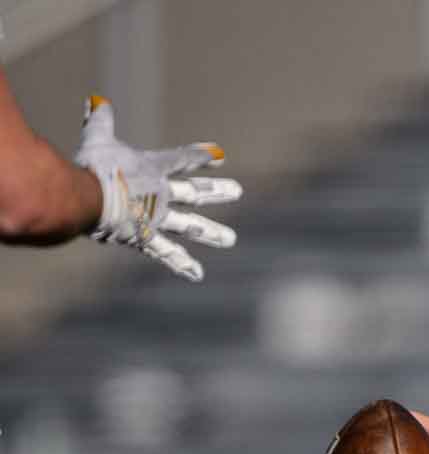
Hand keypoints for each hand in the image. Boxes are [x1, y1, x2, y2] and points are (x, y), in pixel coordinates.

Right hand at [75, 96, 240, 281]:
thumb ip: (100, 120)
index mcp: (151, 168)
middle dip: (217, 191)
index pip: (182, 159)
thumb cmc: (92, 165)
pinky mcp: (145, 237)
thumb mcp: (97, 138)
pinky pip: (166, 252)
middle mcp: (160, 193)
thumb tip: (97, 101)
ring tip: (231, 239)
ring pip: (190, 225)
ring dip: (211, 232)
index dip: (201, 156)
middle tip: (238, 191)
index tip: (220, 155)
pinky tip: (198, 275)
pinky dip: (181, 264)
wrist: (87, 196)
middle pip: (194, 192)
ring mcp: (156, 217)